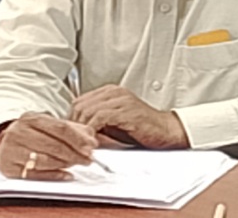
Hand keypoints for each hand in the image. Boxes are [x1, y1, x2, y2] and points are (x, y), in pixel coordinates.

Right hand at [0, 112, 96, 179]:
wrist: (5, 142)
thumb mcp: (49, 125)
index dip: (78, 139)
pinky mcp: (8, 167)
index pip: (61, 128)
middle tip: (88, 159)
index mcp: (32, 119)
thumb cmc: (32, 133)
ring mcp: (12, 150)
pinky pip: (35, 174)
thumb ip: (73, 129)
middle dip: (75, 154)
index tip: (92, 147)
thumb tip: (92, 138)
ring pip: (45, 160)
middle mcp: (19, 133)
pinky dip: (53, 175)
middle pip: (54, 145)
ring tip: (77, 164)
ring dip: (65, 164)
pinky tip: (66, 174)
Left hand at [70, 85, 188, 149]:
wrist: (166, 131)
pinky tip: (94, 141)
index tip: (72, 136)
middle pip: (80, 105)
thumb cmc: (142, 130)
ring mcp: (121, 99)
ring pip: (88, 110)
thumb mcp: (113, 125)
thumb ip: (95, 124)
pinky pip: (100, 117)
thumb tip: (75, 134)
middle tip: (75, 142)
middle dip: (75, 126)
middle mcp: (114, 92)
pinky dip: (93, 130)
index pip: (79, 102)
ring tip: (83, 144)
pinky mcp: (126, 109)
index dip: (73, 121)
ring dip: (82, 130)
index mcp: (110, 92)